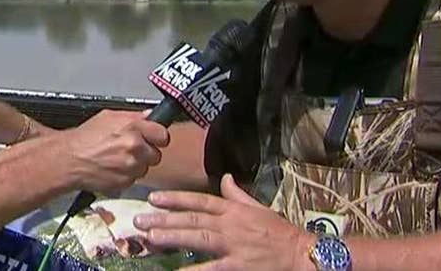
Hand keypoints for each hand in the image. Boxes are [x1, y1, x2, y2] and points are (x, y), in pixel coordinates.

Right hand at [64, 110, 169, 192]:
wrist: (68, 160)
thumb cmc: (84, 138)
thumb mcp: (108, 117)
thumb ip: (133, 116)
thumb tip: (149, 116)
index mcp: (133, 127)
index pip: (163, 134)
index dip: (157, 137)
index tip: (153, 138)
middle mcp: (135, 146)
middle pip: (156, 154)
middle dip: (146, 152)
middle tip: (131, 150)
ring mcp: (131, 166)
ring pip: (145, 167)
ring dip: (136, 165)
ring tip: (117, 159)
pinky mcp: (125, 182)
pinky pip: (133, 179)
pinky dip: (126, 175)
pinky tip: (112, 168)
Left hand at [134, 174, 315, 270]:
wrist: (301, 253)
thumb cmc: (280, 232)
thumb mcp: (259, 207)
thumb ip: (238, 194)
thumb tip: (225, 177)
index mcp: (234, 209)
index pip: (199, 200)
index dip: (175, 199)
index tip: (154, 198)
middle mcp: (229, 224)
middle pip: (192, 218)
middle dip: (164, 218)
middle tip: (140, 219)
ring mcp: (232, 245)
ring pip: (196, 238)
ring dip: (171, 236)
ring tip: (149, 236)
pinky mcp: (236, 265)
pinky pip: (210, 268)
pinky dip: (192, 269)